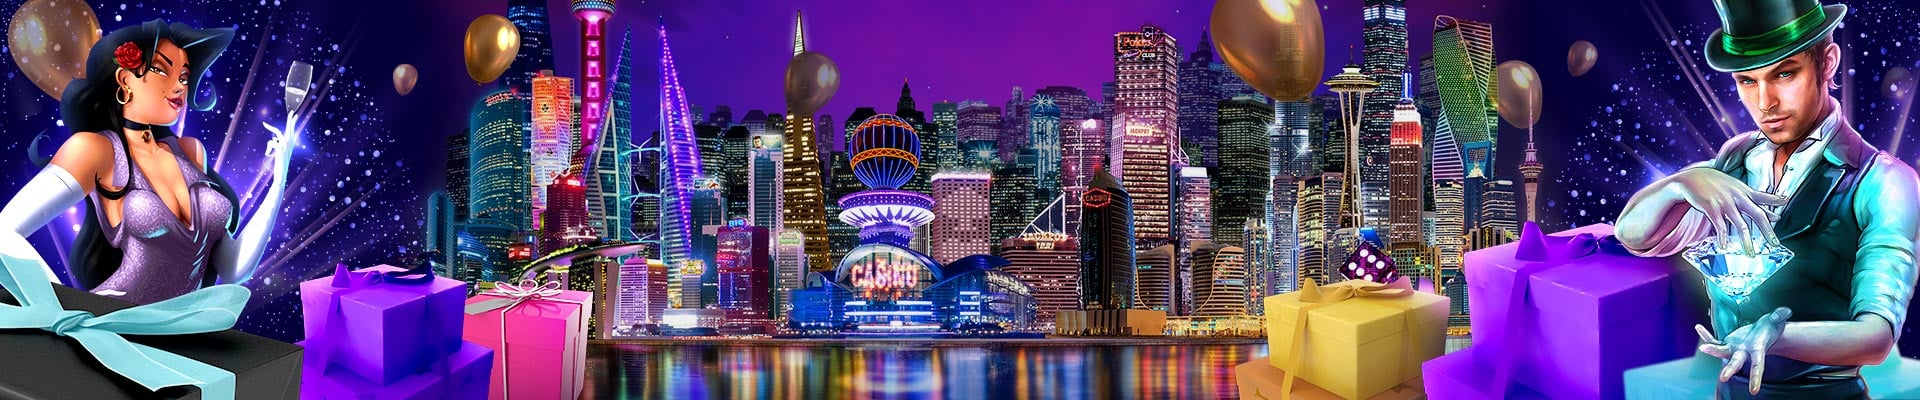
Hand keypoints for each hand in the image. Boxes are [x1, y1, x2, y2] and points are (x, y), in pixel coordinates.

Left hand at [260, 116, 297, 178]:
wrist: (281, 172)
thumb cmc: (279, 163)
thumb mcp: (278, 151)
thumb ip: (276, 144)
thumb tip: (273, 138)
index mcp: (290, 143)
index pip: (291, 129)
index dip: (292, 121)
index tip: (293, 114)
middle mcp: (290, 142)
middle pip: (289, 127)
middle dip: (290, 119)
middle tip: (292, 111)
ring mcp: (286, 144)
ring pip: (276, 134)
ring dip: (270, 139)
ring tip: (268, 141)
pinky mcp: (280, 147)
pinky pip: (270, 143)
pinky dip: (267, 150)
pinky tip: (269, 155)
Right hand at [1661, 168, 1787, 252]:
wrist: (1691, 177)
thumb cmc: (1715, 183)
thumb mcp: (1735, 187)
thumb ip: (1754, 198)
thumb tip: (1772, 213)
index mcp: (1744, 191)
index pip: (1763, 197)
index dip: (1775, 203)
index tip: (1782, 213)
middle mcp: (1737, 197)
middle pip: (1757, 214)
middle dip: (1767, 231)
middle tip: (1774, 244)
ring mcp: (1725, 203)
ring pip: (1741, 225)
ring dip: (1747, 241)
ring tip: (1750, 254)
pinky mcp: (1711, 208)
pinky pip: (1720, 226)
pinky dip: (1723, 237)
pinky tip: (1724, 246)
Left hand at [1698, 307, 1791, 394]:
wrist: (1763, 331)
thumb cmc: (1772, 327)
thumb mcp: (1777, 320)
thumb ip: (1780, 315)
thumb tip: (1784, 312)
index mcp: (1758, 349)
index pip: (1758, 366)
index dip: (1756, 378)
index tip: (1754, 390)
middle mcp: (1745, 352)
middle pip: (1736, 362)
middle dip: (1730, 369)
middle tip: (1723, 378)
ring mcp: (1734, 348)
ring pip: (1721, 351)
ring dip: (1712, 350)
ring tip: (1703, 347)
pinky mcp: (1727, 342)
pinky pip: (1715, 341)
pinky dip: (1707, 336)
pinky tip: (1698, 327)